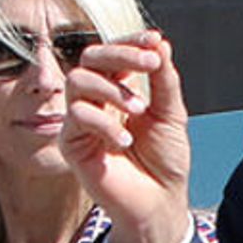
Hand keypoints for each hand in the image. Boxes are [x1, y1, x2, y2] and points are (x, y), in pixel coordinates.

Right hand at [63, 31, 199, 242]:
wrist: (159, 202)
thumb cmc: (165, 160)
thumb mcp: (171, 114)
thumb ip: (164, 80)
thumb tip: (161, 42)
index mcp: (119, 87)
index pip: (115, 52)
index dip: (131, 41)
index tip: (154, 40)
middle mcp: (96, 99)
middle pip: (90, 57)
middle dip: (120, 54)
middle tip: (150, 64)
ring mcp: (81, 120)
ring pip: (77, 80)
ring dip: (111, 88)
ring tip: (139, 109)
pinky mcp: (71, 143)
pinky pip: (76, 116)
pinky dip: (103, 123)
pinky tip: (124, 141)